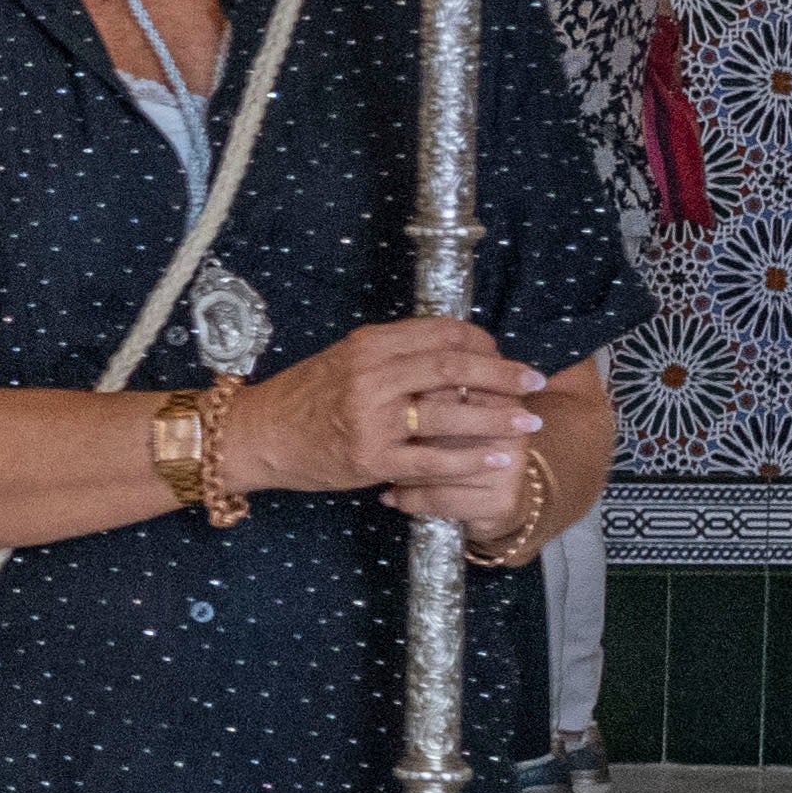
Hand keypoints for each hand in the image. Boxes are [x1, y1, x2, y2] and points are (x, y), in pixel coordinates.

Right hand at [236, 314, 536, 535]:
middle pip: (453, 366)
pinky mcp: (370, 458)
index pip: (441, 333)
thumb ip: (393, 354)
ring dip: (497, 417)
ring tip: (529, 422)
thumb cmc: (303, 397)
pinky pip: (433, 459)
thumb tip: (453, 353)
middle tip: (534, 381)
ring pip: (450, 412)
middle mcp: (371, 376)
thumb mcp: (345, 358)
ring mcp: (371, 419)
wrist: (256, 435)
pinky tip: (496, 458)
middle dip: (502, 374)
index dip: (482, 341)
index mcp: (369, 345)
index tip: (503, 353)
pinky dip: (469, 459)